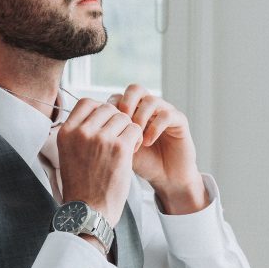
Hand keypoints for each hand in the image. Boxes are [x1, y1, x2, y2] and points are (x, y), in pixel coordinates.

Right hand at [56, 98, 142, 226]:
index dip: (100, 110)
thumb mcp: (68, 155)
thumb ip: (79, 133)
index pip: (86, 102)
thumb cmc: (81, 186)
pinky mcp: (119, 148)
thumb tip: (95, 114)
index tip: (105, 124)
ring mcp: (101, 138)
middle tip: (118, 137)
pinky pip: (134, 129)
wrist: (88, 211)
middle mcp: (82, 132)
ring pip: (123, 118)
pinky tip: (132, 151)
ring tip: (125, 147)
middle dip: (116, 120)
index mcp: (66, 132)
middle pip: (107, 108)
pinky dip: (137, 139)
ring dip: (127, 130)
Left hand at [107, 85, 208, 212]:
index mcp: (133, 111)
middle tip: (122, 124)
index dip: (112, 110)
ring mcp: (165, 112)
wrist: (166, 178)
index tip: (108, 129)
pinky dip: (155, 128)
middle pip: (135, 89)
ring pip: (151, 100)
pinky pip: (167, 114)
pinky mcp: (179, 121)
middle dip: (125, 105)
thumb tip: (89, 127)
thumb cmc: (142, 164)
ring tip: (136, 138)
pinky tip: (148, 142)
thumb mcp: (120, 149)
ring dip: (140, 119)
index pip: (118, 97)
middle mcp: (149, 108)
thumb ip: (109, 134)